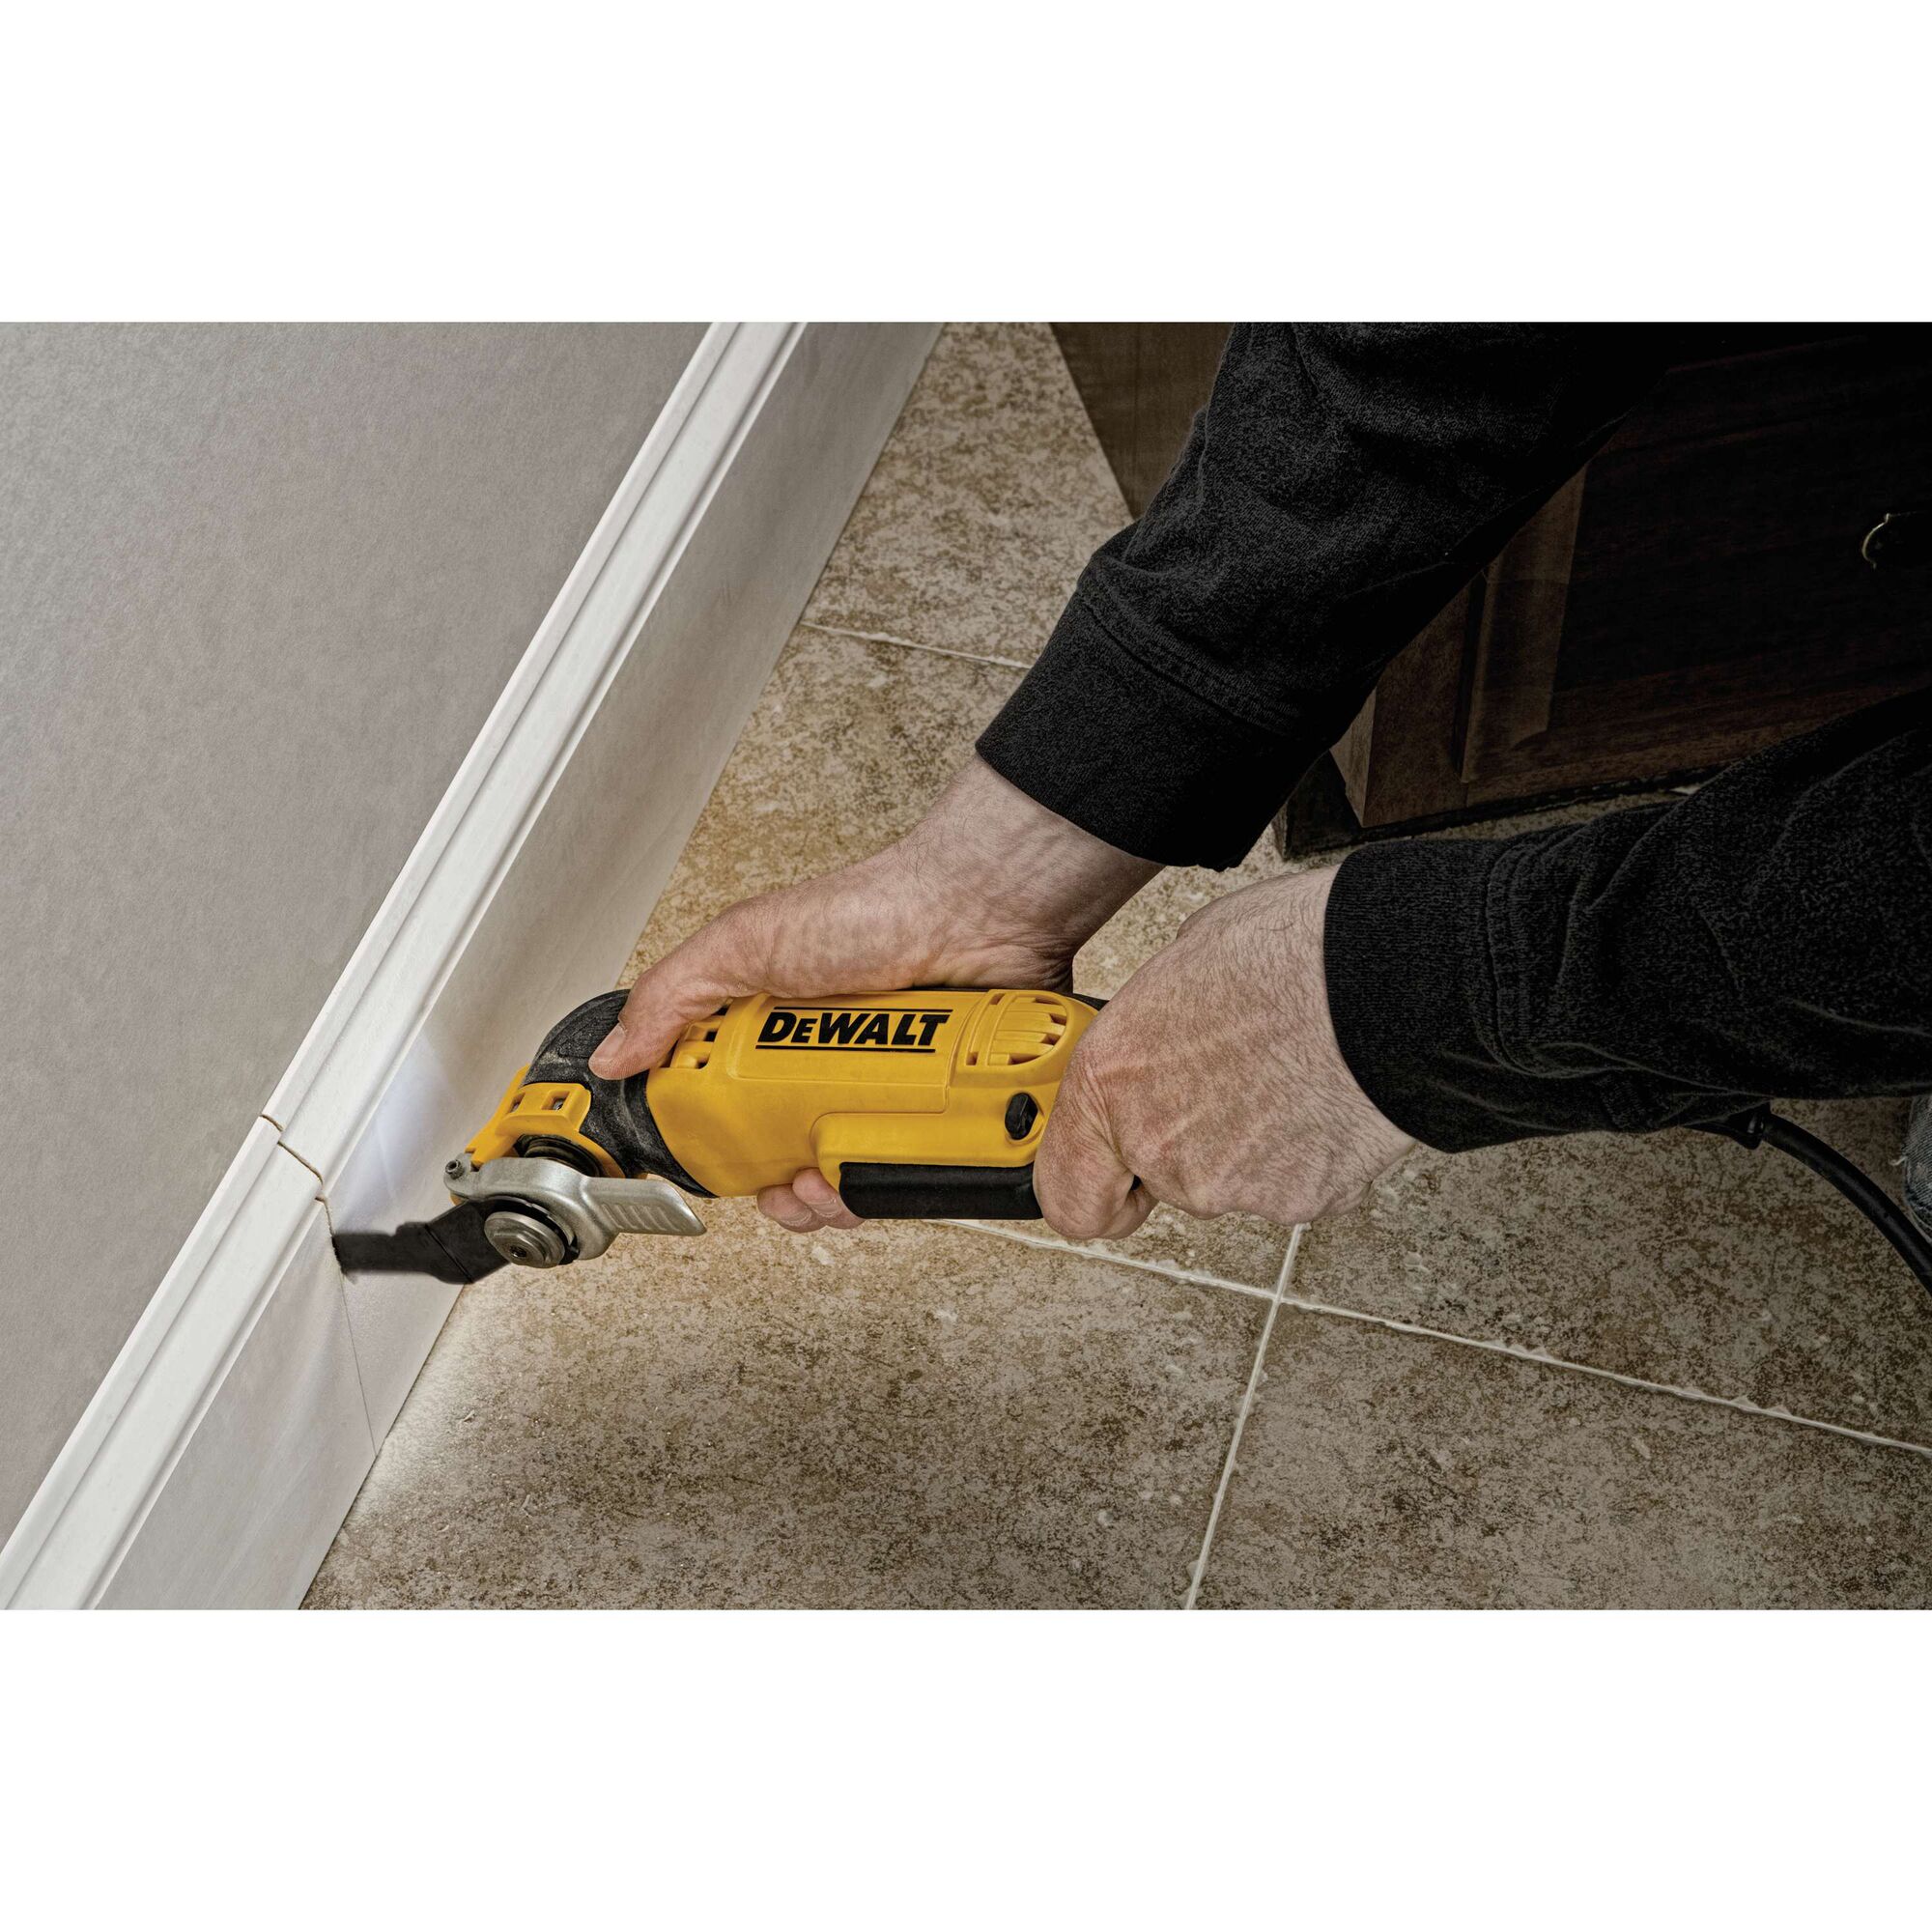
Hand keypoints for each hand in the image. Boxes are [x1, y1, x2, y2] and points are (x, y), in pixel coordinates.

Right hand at [591, 756, 1158, 1231]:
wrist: (979, 911)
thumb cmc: (873, 907)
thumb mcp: (746, 943)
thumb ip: (673, 996)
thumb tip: (615, 1053)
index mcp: (776, 1033)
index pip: (736, 1115)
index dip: (728, 1154)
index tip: (727, 1171)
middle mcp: (832, 1067)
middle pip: (795, 1163)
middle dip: (787, 1194)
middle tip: (790, 1186)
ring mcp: (887, 1091)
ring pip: (852, 1178)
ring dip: (837, 1199)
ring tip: (834, 1182)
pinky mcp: (937, 1109)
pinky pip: (912, 1170)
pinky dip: (896, 1183)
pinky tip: (886, 1169)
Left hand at [1033, 866, 1413, 1238]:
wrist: (1388, 978)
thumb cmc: (1292, 952)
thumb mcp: (1184, 962)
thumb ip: (1152, 1026)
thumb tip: (1162, 1032)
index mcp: (1111, 1082)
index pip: (1065, 1193)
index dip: (1092, 1186)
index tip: (1111, 1178)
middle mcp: (1158, 1144)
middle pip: (1159, 1178)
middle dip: (1189, 1139)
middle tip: (1231, 1080)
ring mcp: (1227, 1182)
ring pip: (1226, 1179)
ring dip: (1249, 1140)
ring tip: (1286, 1071)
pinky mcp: (1297, 1201)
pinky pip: (1289, 1183)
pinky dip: (1304, 1152)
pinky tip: (1321, 1095)